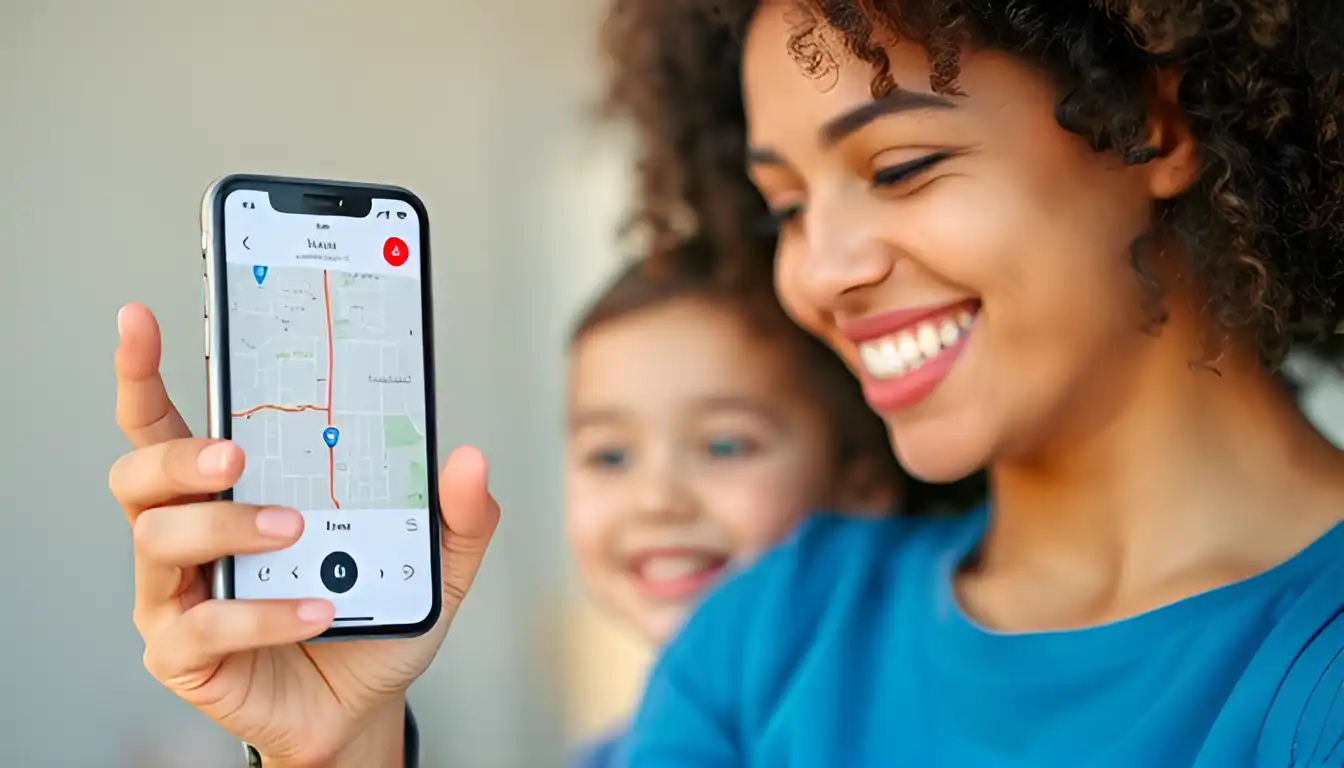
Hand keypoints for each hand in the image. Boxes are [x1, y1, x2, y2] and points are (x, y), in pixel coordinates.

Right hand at [109, 304, 499, 766]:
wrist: (365, 703)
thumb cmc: (374, 612)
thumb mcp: (434, 558)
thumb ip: (458, 510)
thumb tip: (469, 458)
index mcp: (232, 487)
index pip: (166, 420)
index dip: (141, 370)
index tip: (139, 317)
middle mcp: (189, 531)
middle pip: (139, 471)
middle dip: (179, 453)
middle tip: (236, 454)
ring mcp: (178, 592)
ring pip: (160, 537)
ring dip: (229, 527)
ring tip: (293, 531)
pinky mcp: (182, 652)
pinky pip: (203, 624)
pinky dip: (262, 613)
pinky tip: (315, 608)